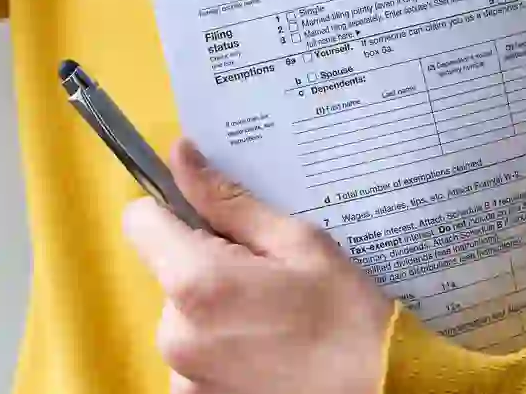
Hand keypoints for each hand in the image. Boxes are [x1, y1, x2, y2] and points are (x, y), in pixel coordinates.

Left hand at [123, 139, 393, 393]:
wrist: (384, 391)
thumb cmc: (348, 317)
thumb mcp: (300, 244)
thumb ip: (230, 202)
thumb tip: (181, 155)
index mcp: (197, 281)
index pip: (140, 221)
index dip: (174, 211)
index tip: (216, 223)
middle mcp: (175, 333)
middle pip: (167, 272)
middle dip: (207, 266)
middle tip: (268, 279)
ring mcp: (182, 376)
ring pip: (182, 317)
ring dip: (215, 313)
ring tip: (273, 320)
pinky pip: (194, 358)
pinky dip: (221, 351)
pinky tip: (266, 353)